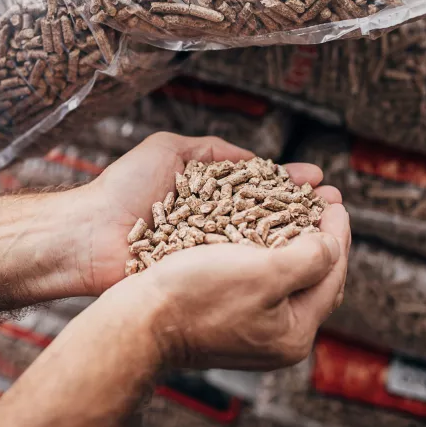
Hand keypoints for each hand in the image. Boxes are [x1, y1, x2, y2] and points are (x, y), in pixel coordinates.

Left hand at [78, 131, 345, 296]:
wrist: (89, 234)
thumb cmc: (123, 188)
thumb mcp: (168, 150)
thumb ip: (211, 150)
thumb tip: (253, 158)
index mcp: (205, 192)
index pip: (256, 186)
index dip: (287, 183)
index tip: (317, 181)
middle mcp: (211, 222)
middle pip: (265, 215)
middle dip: (301, 209)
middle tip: (335, 205)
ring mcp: (207, 251)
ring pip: (259, 244)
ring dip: (294, 237)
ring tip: (328, 228)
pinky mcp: (201, 276)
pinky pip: (239, 270)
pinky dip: (267, 264)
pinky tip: (296, 258)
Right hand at [109, 200, 350, 370]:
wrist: (139, 320)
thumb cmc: (197, 293)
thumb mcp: (264, 273)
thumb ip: (310, 258)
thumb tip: (332, 244)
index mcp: (294, 332)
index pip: (332, 275)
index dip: (337, 233)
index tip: (335, 200)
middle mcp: (277, 336)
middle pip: (312, 278)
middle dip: (320, 237)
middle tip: (324, 202)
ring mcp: (250, 329)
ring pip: (284, 277)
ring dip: (293, 240)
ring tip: (296, 209)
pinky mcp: (224, 318)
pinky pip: (258, 280)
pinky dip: (265, 251)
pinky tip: (259, 231)